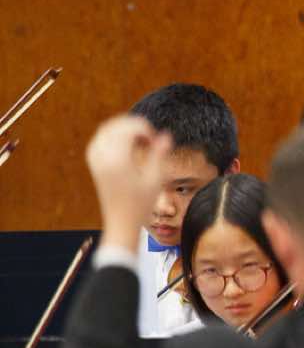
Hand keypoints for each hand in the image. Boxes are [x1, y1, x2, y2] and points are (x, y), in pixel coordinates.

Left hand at [85, 115, 174, 241]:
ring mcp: (96, 161)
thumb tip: (165, 135)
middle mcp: (102, 158)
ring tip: (139, 138)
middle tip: (149, 136)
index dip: (145, 128)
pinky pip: (99, 140)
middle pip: (115, 126)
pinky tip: (125, 143)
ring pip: (104, 130)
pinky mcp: (94, 165)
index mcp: (118, 160)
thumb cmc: (141, 205)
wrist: (120, 223)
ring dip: (122, 128)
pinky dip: (112, 135)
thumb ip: (159, 154)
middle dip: (134, 125)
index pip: (128, 129)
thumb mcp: (156, 179)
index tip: (156, 140)